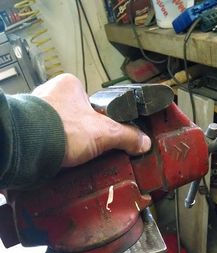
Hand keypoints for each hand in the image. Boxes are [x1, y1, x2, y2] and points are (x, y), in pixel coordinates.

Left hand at [32, 74, 150, 166]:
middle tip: (87, 146)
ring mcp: (36, 110)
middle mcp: (49, 93)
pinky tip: (58, 156)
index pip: (90, 102)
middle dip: (80, 131)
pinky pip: (45, 136)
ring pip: (58, 125)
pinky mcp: (28, 128)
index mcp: (69, 85)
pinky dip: (51, 146)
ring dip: (65, 139)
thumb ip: (126, 136)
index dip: (98, 119)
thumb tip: (143, 142)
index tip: (101, 133)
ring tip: (72, 154)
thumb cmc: (64, 128)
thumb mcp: (104, 133)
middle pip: (74, 114)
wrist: (32, 145)